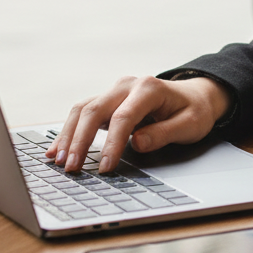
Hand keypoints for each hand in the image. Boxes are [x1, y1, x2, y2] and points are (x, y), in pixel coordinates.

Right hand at [45, 75, 230, 173]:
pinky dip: (68, 131)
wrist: (195, 96)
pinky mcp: (108, 101)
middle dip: (80, 140)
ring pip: (83, 109)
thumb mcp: (190, 125)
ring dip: (68, 135)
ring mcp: (115, 91)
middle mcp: (127, 85)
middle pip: (95, 109)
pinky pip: (83, 113)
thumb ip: (164, 133)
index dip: (112, 144)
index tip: (104, 168)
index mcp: (149, 88)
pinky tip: (56, 150)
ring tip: (58, 161)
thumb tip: (137, 143)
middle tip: (72, 168)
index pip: (123, 117)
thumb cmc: (193, 111)